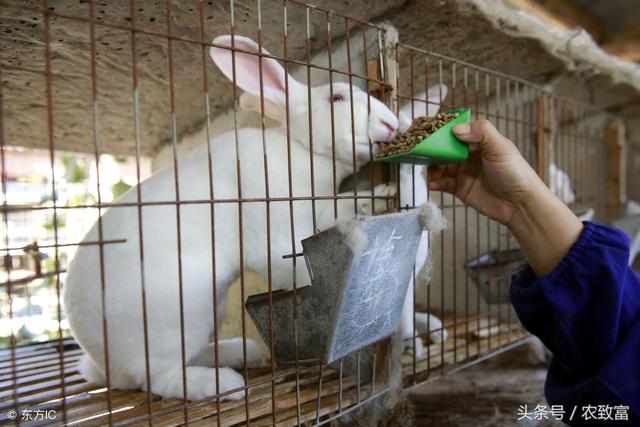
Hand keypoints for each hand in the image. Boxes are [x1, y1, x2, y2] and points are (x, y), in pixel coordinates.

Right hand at [427, 119, 542, 225]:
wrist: (520, 204)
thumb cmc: (515, 172)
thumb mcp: (500, 147)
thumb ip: (481, 132)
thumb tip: (455, 129)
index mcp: (480, 141)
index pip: (457, 131)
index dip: (442, 130)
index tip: (427, 129)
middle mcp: (470, 155)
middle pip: (445, 149)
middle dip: (433, 150)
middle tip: (421, 152)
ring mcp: (464, 172)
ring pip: (441, 166)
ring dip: (432, 168)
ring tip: (431, 172)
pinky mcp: (460, 189)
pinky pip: (442, 183)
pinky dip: (435, 183)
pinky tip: (432, 183)